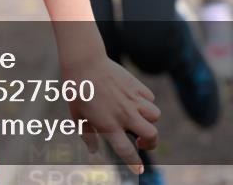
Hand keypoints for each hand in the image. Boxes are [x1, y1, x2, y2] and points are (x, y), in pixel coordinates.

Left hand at [63, 56, 159, 174]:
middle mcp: (125, 114)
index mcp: (109, 125)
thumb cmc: (77, 90)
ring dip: (149, 120)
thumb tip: (94, 151)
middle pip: (152, 135)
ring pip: (155, 115)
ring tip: (137, 118)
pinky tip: (134, 100)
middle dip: (151, 143)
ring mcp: (132, 99)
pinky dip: (146, 102)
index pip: (127, 151)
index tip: (139, 170)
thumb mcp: (77, 117)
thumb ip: (88, 136)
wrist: (84, 62)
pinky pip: (150, 98)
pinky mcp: (136, 85)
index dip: (135, 163)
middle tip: (141, 141)